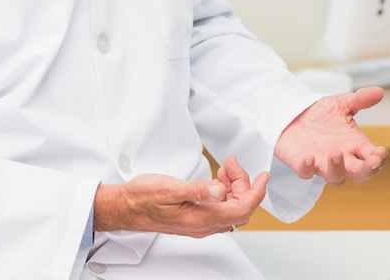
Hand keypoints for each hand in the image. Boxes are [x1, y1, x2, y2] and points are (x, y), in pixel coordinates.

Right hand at [93, 154, 268, 237]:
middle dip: (242, 183)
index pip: (241, 209)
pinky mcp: (195, 217)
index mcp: (201, 220)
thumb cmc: (143, 198)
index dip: (257, 192)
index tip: (263, 176)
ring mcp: (200, 222)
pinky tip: (218, 178)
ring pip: (230, 207)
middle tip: (231, 164)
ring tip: (224, 167)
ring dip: (233, 186)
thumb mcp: (170, 189)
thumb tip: (221, 191)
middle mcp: (203, 225)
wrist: (125, 207)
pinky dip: (223, 190)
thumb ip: (198, 191)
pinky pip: (219, 206)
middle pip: (239, 207)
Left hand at [273, 87, 389, 185]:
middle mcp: (343, 158)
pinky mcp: (301, 164)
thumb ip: (361, 99)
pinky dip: (307, 168)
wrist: (295, 115)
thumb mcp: (343, 103)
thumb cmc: (323, 114)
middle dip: (368, 170)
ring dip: (337, 169)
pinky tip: (309, 158)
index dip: (380, 159)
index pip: (374, 158)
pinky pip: (305, 173)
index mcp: (355, 145)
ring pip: (335, 178)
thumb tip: (379, 91)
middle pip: (361, 175)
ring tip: (335, 153)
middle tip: (372, 162)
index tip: (381, 152)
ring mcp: (323, 164)